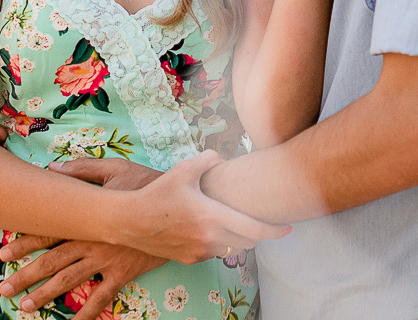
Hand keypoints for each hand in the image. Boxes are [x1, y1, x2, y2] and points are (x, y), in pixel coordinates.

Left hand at [0, 159, 167, 313]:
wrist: (181, 207)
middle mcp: (92, 242)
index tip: (3, 255)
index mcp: (87, 218)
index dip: (24, 244)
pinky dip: (87, 313)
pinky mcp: (124, 272)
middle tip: (4, 289)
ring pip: (70, 281)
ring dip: (46, 295)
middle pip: (52, 261)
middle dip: (26, 276)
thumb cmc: (148, 184)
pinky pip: (103, 297)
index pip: (49, 232)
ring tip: (25, 306)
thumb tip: (52, 167)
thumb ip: (83, 169)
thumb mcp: (116, 169)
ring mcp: (107, 260)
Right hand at [114, 150, 289, 264]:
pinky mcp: (190, 259)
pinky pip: (213, 253)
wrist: (130, 221)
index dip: (275, 231)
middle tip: (256, 219)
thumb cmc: (158, 193)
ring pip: (231, 248)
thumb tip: (221, 157)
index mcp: (212, 216)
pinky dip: (218, 243)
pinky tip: (207, 229)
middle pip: (248, 242)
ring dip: (236, 238)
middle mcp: (209, 238)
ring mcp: (199, 252)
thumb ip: (209, 159)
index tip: (288, 228)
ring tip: (229, 221)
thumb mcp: (185, 170)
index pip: (254, 229)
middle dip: (256, 232)